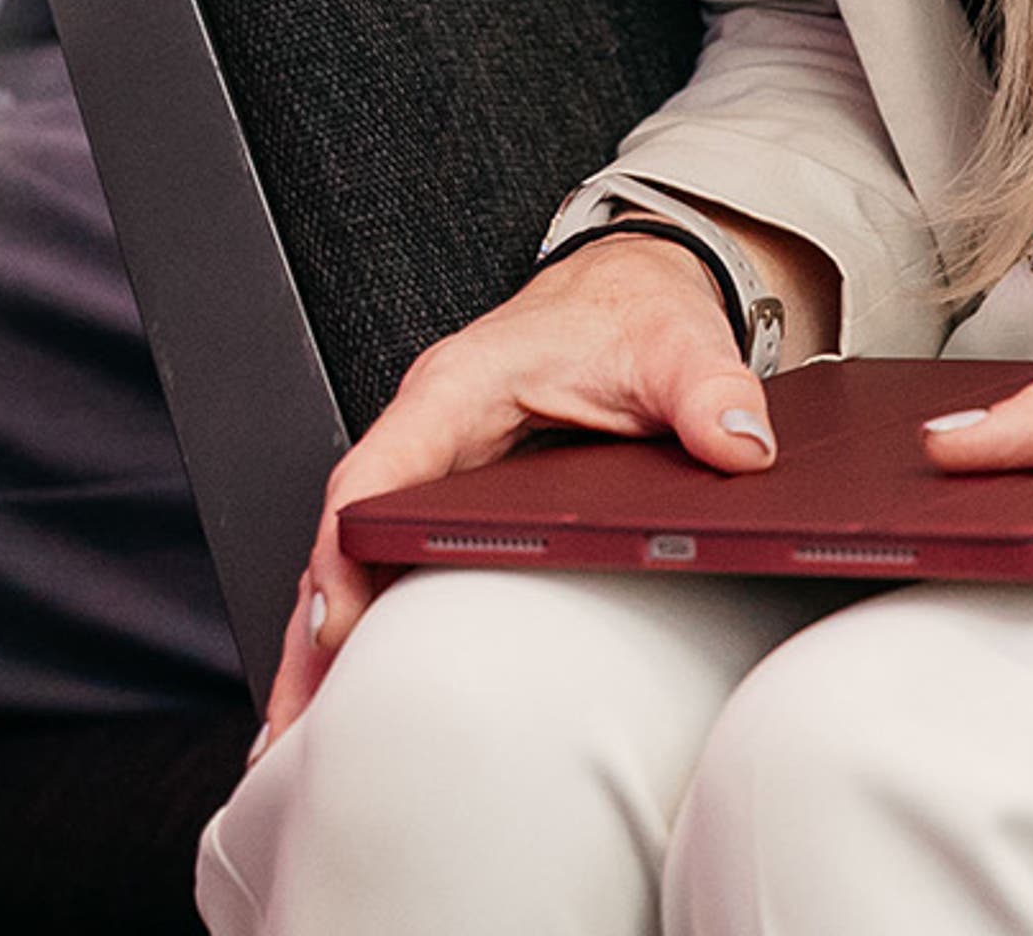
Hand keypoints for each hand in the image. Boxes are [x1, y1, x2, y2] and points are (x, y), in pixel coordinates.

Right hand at [255, 230, 788, 748]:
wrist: (636, 282)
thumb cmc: (633, 309)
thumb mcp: (676, 342)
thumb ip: (709, 388)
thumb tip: (742, 445)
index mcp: (458, 389)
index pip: (375, 475)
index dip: (343, 554)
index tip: (332, 630)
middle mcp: (429, 430)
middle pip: (343, 540)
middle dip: (309, 639)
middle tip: (290, 739)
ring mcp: (434, 466)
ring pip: (355, 561)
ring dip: (322, 650)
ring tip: (297, 749)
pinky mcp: (453, 496)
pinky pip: (389, 564)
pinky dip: (362, 629)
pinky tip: (353, 698)